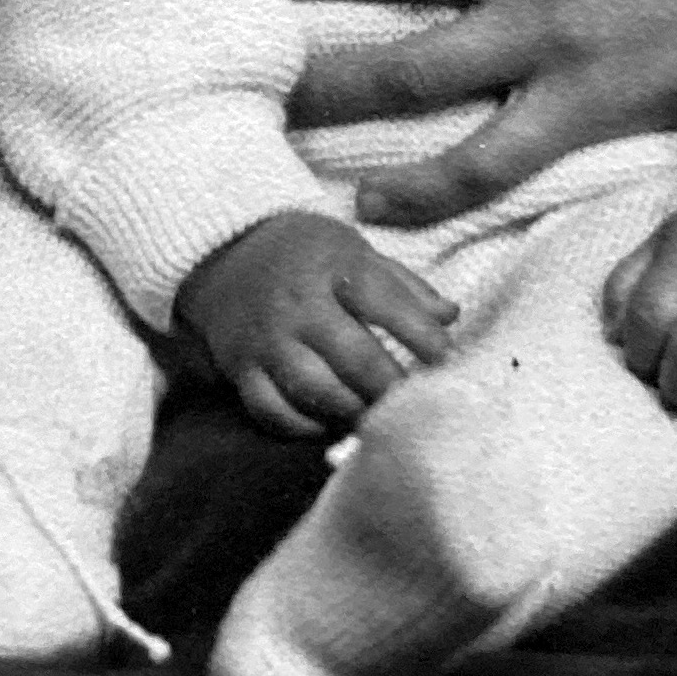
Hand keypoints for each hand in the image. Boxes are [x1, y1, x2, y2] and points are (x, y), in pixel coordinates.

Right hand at [174, 210, 454, 437]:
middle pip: (355, 357)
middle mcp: (299, 304)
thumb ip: (403, 285)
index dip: (421, 333)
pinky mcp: (242, 368)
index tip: (445, 357)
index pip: (384, 299)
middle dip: (392, 387)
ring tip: (377, 416)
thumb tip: (451, 316)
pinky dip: (305, 426)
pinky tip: (329, 422)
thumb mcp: (353, 249)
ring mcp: (267, 339)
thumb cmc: (305, 253)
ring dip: (354, 410)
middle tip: (415, 404)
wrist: (225, 250)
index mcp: (332, 266)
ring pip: (315, 390)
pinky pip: (273, 411)